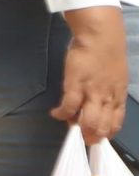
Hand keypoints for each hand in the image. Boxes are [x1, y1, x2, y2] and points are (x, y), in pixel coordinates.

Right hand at [54, 8, 129, 145]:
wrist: (101, 37)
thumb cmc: (108, 54)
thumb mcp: (116, 77)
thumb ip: (109, 91)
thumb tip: (95, 104)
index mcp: (119, 97)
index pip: (116, 122)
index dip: (107, 133)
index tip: (99, 136)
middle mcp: (108, 99)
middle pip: (102, 126)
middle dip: (93, 136)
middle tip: (84, 138)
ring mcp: (92, 93)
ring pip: (88, 121)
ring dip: (79, 128)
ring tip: (71, 127)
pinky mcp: (76, 85)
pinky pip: (69, 107)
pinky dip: (61, 114)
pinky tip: (56, 114)